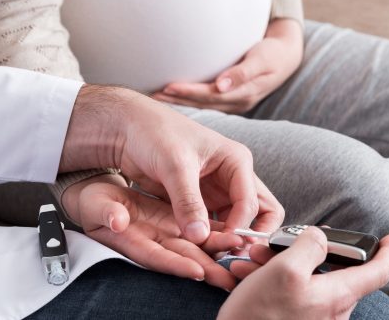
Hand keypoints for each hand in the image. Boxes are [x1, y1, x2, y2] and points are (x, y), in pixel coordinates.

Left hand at [59, 85, 284, 244]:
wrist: (128, 129)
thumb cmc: (154, 134)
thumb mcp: (174, 166)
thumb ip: (188, 201)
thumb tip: (199, 237)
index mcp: (236, 161)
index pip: (251, 201)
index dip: (240, 226)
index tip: (223, 245)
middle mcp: (232, 177)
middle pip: (260, 212)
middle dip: (252, 235)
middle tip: (236, 256)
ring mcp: (217, 191)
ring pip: (238, 223)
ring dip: (231, 241)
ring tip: (217, 259)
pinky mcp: (200, 202)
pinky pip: (214, 226)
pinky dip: (212, 240)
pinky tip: (201, 252)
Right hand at [61, 177, 243, 289]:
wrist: (95, 192)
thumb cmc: (91, 201)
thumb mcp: (94, 204)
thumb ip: (106, 212)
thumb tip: (117, 221)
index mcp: (131, 240)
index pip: (156, 257)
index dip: (176, 265)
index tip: (196, 272)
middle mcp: (152, 240)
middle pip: (183, 256)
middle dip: (207, 267)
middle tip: (230, 277)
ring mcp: (165, 232)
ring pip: (196, 244)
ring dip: (218, 251)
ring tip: (241, 256)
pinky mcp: (174, 221)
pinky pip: (199, 229)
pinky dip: (217, 233)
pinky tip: (237, 235)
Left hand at [154, 18, 303, 113]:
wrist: (287, 58)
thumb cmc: (273, 53)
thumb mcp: (262, 59)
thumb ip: (242, 72)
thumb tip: (221, 84)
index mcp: (243, 93)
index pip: (210, 95)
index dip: (188, 92)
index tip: (167, 86)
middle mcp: (236, 102)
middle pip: (201, 103)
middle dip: (177, 99)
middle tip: (151, 93)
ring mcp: (232, 103)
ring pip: (201, 104)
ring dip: (179, 101)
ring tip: (156, 95)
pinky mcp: (229, 100)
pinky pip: (205, 101)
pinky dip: (188, 99)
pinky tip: (173, 96)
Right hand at [218, 228, 388, 319]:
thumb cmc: (259, 315)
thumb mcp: (284, 269)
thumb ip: (310, 245)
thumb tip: (321, 237)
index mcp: (337, 296)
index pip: (377, 272)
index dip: (386, 252)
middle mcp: (332, 312)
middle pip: (333, 270)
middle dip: (306, 249)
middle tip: (281, 242)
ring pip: (308, 279)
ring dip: (281, 263)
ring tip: (255, 259)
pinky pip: (294, 295)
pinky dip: (274, 280)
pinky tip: (251, 276)